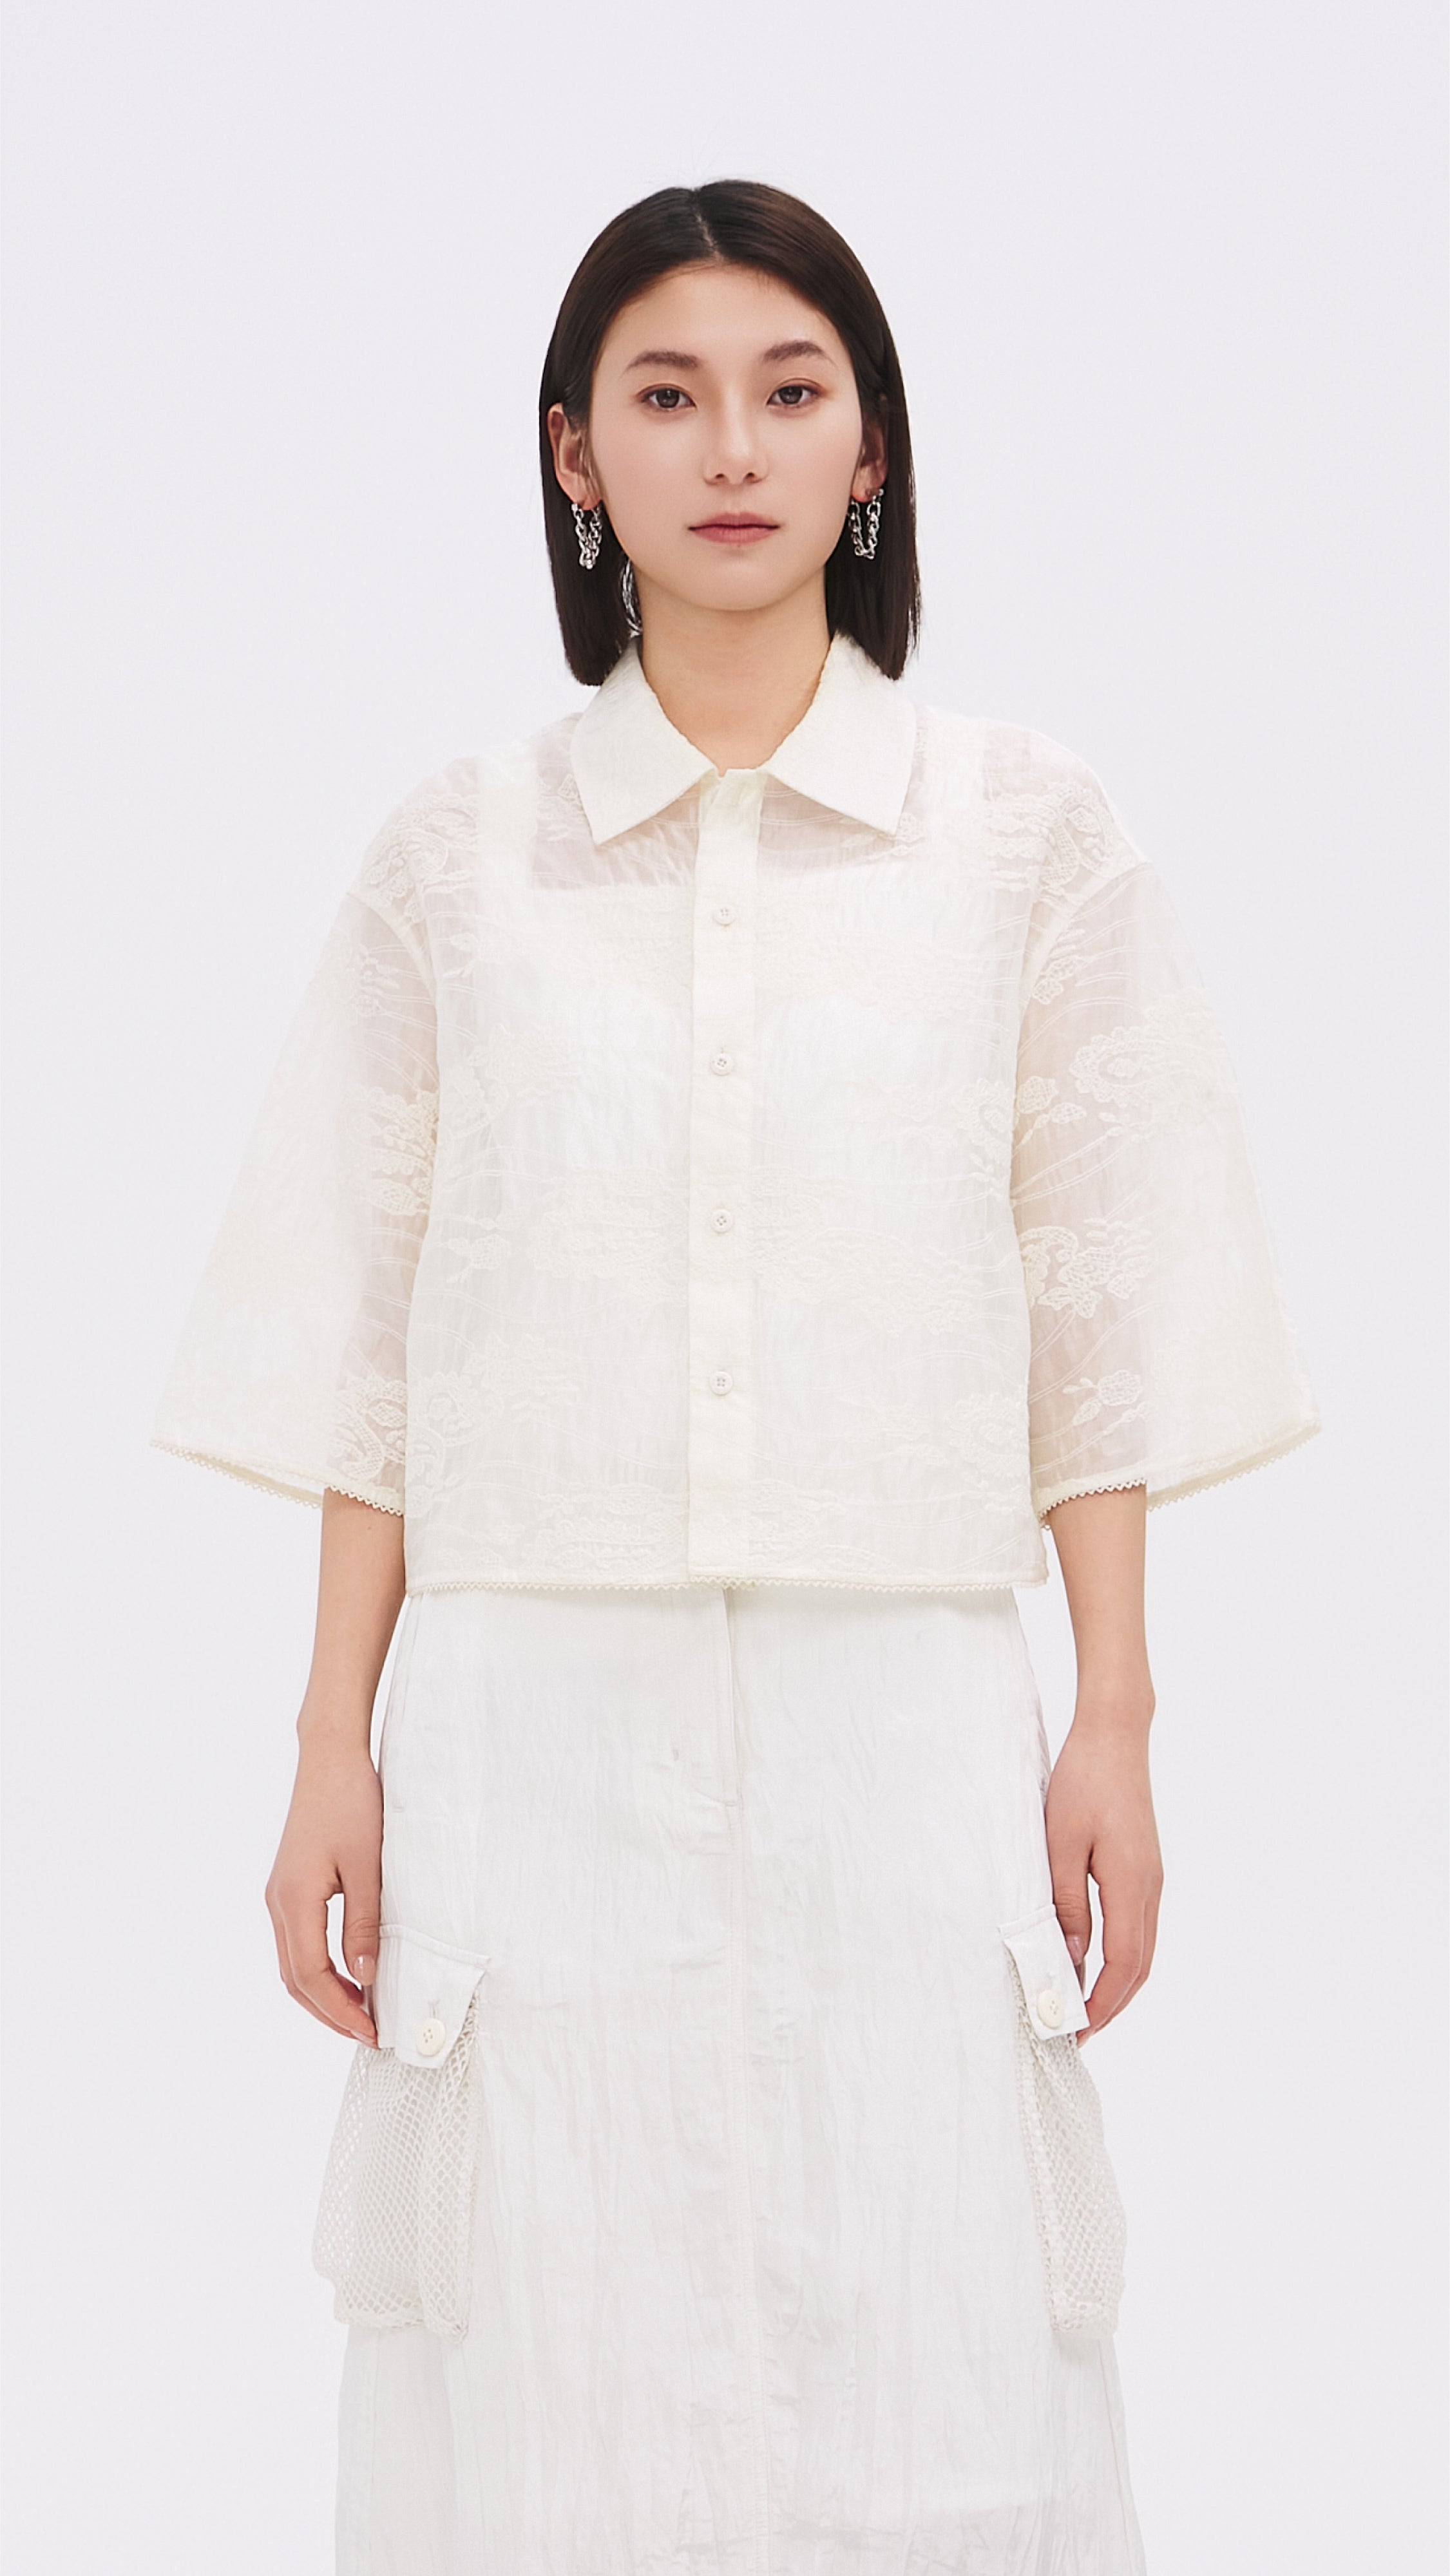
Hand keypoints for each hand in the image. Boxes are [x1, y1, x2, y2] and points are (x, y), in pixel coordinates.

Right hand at [264, 1730, 381, 2044]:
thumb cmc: (352, 1802)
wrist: (329, 1758)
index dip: (341, 2011)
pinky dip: (319, 1969)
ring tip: (361, 2012)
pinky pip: (298, 1943)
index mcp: (294, 1901)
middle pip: (295, 1980)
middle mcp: (278, 1903)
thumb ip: (364, 1923)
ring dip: (323, 1995)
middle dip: (329, 2014)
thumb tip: (366, 1978)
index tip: (373, 2032)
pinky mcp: (289, 1886)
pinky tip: (348, 1974)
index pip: (312, 1977)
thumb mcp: (368, 1865)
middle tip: (368, 2034)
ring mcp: (279, 1895)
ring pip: (293, 1965)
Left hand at [1045, 1702, 1161, 2040]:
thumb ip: (1065, 1904)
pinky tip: (1094, 1959)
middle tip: (1077, 2032)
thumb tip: (1067, 1959)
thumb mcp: (1059, 1843)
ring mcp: (1152, 1878)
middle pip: (1139, 1966)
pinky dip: (1120, 1955)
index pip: (1123, 1966)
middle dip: (1111, 2005)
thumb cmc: (1083, 1782)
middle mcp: (1150, 1888)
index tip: (1076, 2032)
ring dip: (1117, 1983)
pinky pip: (1137, 1926)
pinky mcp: (1144, 1867)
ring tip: (1083, 2005)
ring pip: (1142, 1949)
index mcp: (1131, 1885)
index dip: (1102, 2005)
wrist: (1115, 1735)